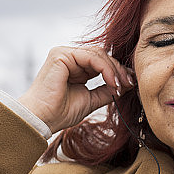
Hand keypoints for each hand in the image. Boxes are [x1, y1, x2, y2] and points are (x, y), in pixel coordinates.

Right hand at [18, 46, 133, 133]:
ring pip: (99, 54)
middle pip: (102, 55)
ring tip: (120, 86)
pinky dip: (105, 69)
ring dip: (114, 70)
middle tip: (130, 84)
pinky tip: (112, 82)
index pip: (101, 61)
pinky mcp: (61, 55)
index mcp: (74, 66)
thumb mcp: (91, 99)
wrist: (42, 119)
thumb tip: (127, 84)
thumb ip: (106, 90)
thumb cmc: (60, 112)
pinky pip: (91, 57)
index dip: (117, 71)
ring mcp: (64, 53)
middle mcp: (68, 57)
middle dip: (118, 70)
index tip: (130, 84)